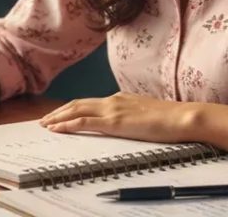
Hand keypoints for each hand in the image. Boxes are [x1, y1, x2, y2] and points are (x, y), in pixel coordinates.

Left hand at [38, 92, 201, 142]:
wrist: (182, 117)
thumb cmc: (169, 119)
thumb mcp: (146, 114)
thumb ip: (132, 115)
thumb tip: (127, 122)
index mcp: (120, 98)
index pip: (89, 102)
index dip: (71, 108)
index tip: (59, 114)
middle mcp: (113, 100)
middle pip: (77, 103)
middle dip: (59, 111)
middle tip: (45, 119)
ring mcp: (113, 109)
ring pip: (76, 110)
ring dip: (58, 117)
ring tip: (45, 124)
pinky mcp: (114, 121)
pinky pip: (84, 122)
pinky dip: (68, 124)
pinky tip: (57, 129)